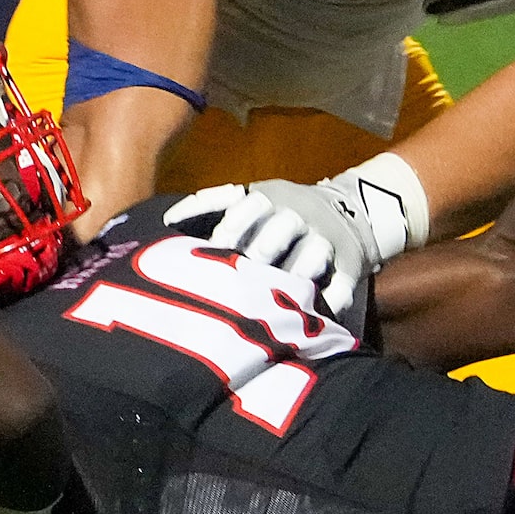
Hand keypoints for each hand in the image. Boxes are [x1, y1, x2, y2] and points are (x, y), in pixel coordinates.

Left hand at [164, 180, 368, 323]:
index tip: (212, 250)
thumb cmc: (278, 213)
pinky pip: (343, 282)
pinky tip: (315, 315)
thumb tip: (164, 223)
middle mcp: (298, 215)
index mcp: (269, 198)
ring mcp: (325, 238)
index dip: (229, 229)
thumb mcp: (251, 199)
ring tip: (277, 300)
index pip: (246, 207)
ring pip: (313, 253)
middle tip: (242, 281)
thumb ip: (212, 207)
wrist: (348, 209)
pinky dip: (331, 299)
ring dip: (296, 275)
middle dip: (260, 253)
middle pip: (279, 230)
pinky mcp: (350, 262)